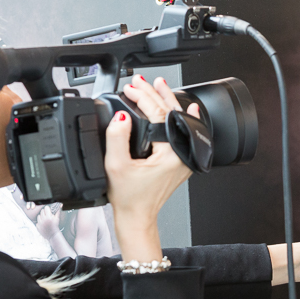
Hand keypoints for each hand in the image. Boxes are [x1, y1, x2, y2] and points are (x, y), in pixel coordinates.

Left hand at [35, 204, 61, 238]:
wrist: (53, 235)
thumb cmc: (55, 226)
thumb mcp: (57, 218)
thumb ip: (57, 211)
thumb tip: (60, 206)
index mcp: (48, 217)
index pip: (46, 208)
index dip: (48, 209)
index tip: (49, 210)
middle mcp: (43, 219)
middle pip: (42, 211)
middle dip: (44, 212)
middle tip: (47, 215)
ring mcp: (40, 223)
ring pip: (39, 216)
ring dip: (41, 216)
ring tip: (45, 219)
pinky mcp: (37, 227)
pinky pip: (37, 222)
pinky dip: (40, 222)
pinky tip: (43, 224)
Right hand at [105, 75, 198, 259]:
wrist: (137, 217)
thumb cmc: (129, 198)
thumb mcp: (115, 166)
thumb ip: (117, 137)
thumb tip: (121, 115)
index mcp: (170, 154)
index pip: (158, 114)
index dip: (142, 97)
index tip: (130, 88)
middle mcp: (181, 154)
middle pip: (170, 113)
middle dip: (155, 93)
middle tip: (142, 81)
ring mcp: (183, 158)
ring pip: (177, 121)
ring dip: (166, 101)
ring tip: (159, 85)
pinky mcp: (179, 161)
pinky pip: (181, 133)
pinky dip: (177, 118)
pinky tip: (184, 109)